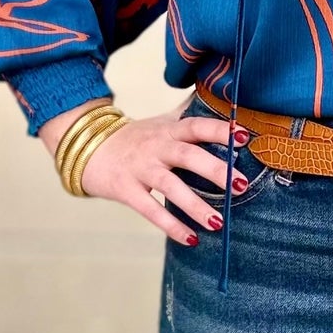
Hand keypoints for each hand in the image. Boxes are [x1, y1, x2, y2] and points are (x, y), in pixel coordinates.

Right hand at [39, 99, 249, 243]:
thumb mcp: (162, 121)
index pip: (196, 125)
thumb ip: (189, 112)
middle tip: (241, 185)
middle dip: (216, 170)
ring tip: (218, 222)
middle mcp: (157, 147)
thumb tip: (219, 93)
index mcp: (169, 130)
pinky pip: (150, 209)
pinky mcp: (126, 190)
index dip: (219, 130)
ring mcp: (140, 169)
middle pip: (188, 155)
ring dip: (195, 205)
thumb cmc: (136, 137)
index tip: (245, 136)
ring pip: (170, 186)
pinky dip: (171, 226)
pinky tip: (191, 239)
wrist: (87, 147)